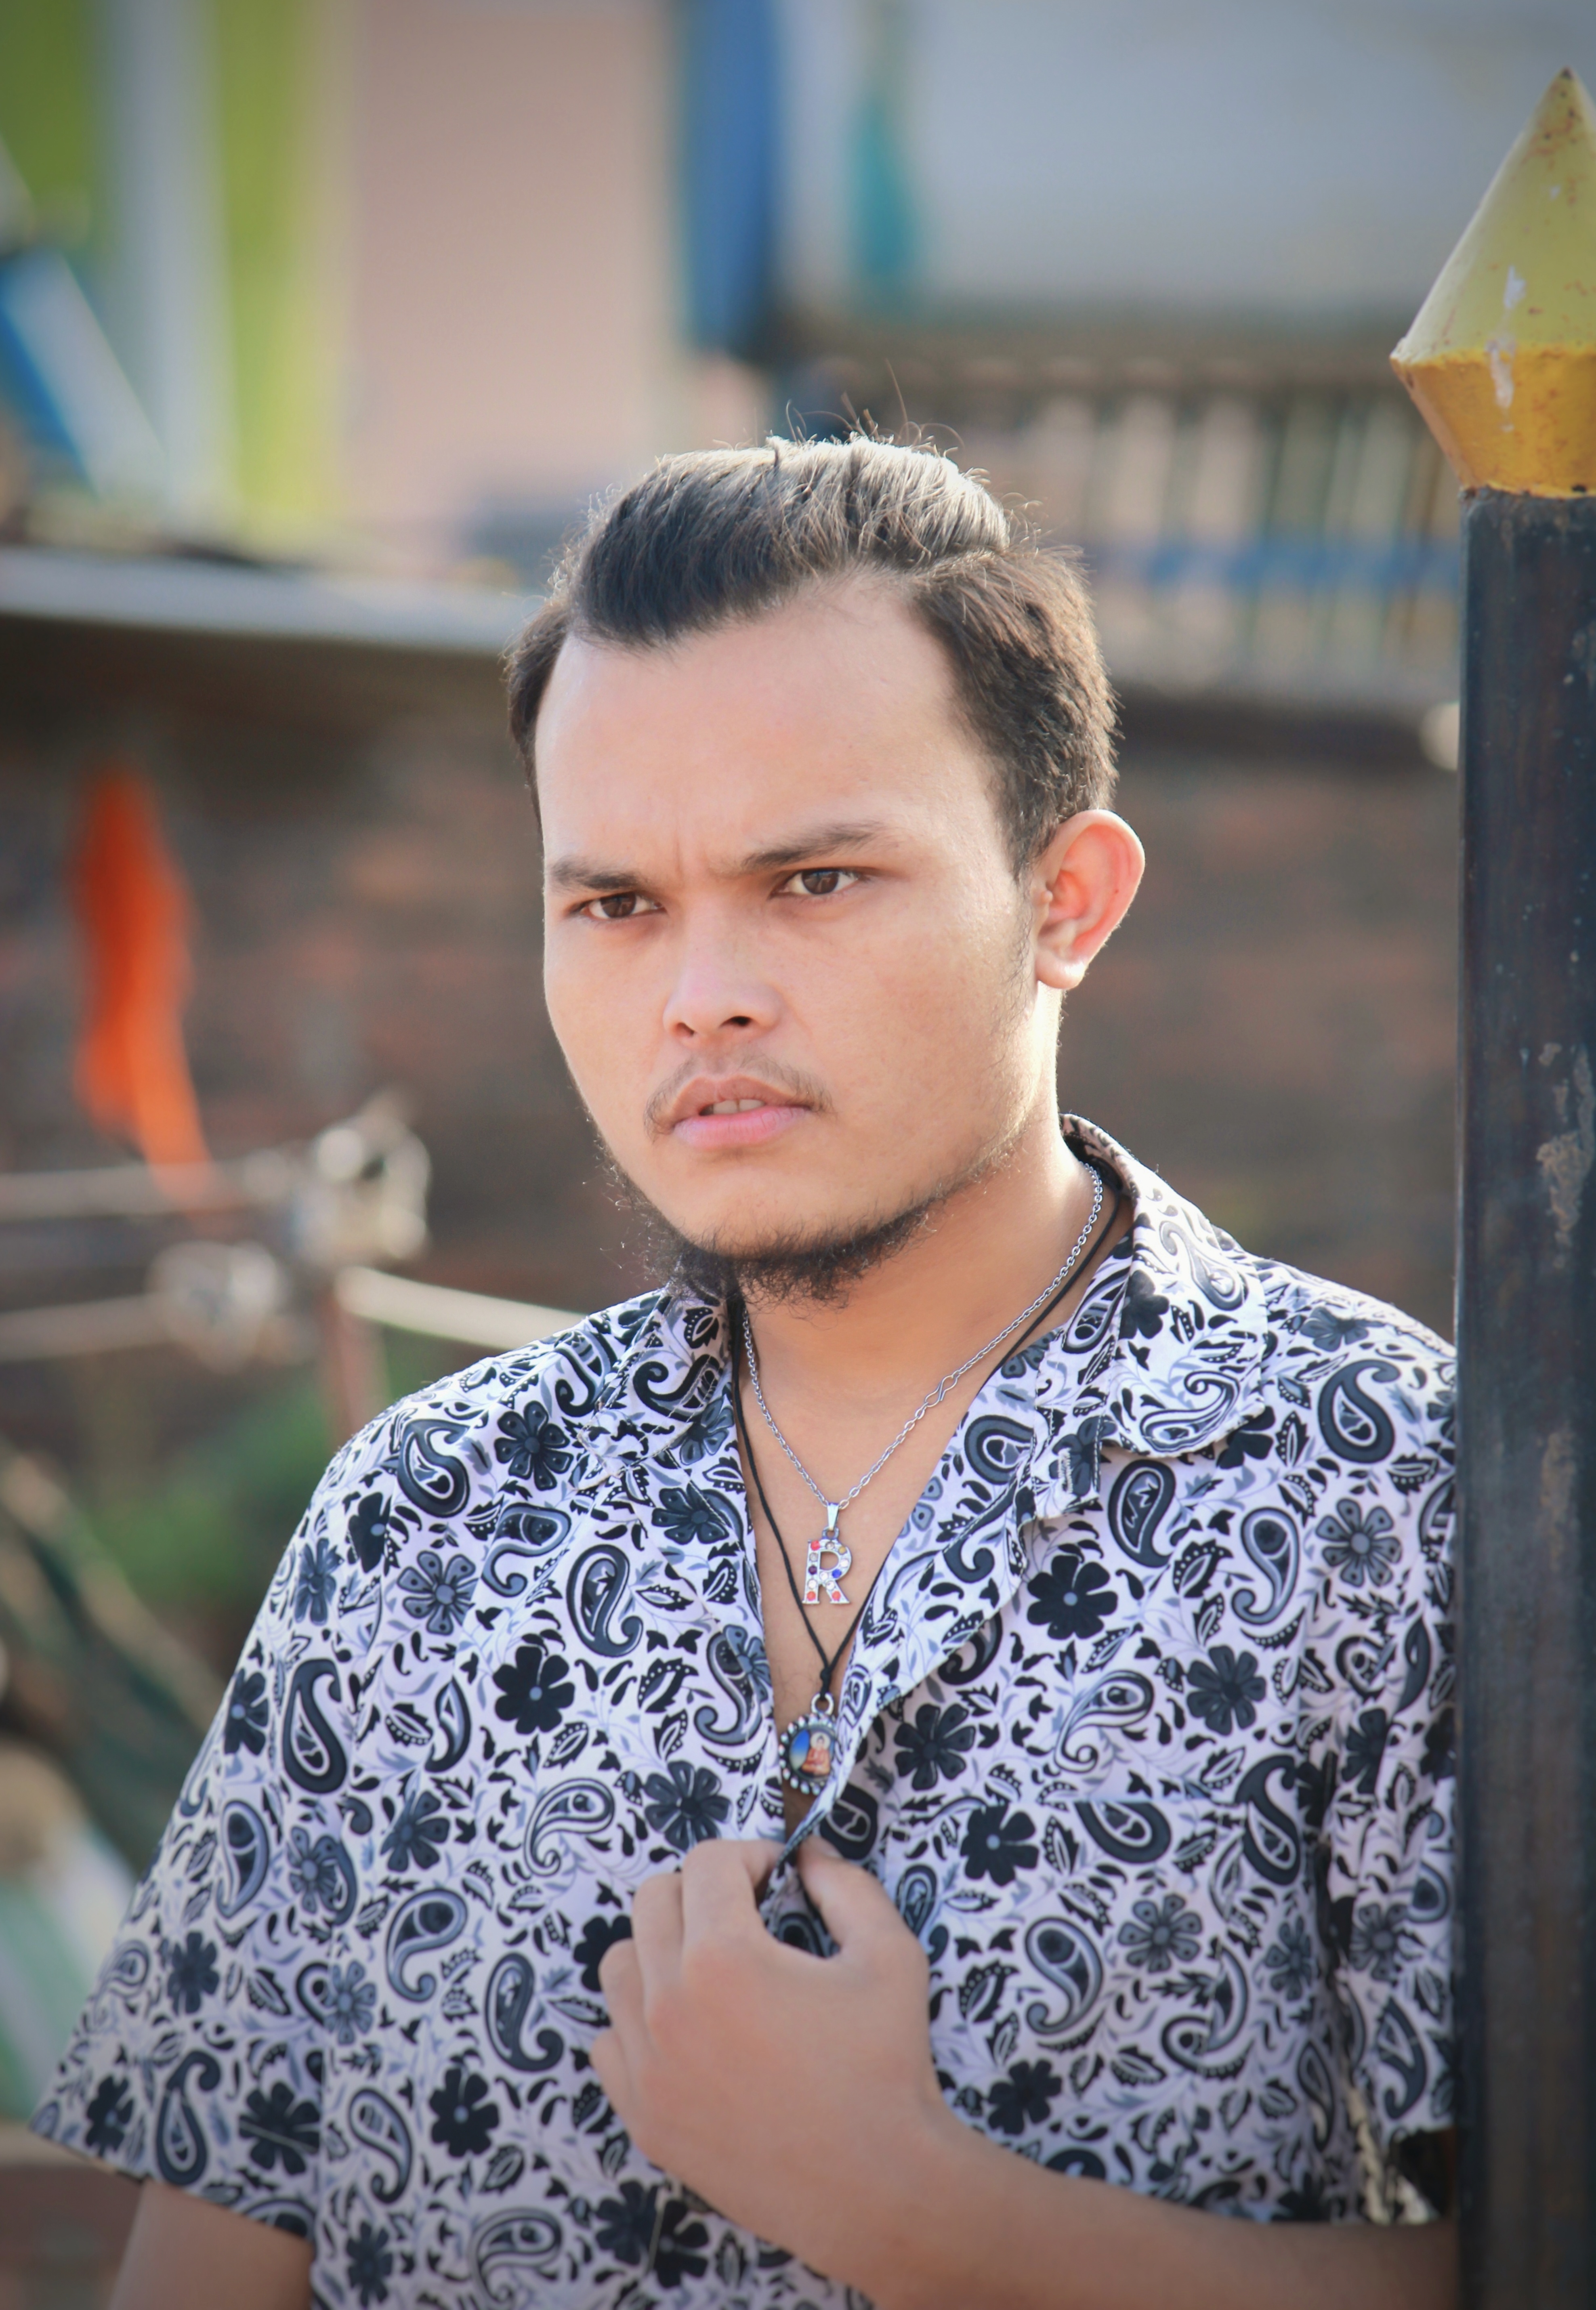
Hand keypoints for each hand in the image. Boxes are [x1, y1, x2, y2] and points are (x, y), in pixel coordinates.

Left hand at [591, 1836, 951, 2283]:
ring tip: (713, 1970)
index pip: (706, 1863)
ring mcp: (648, 2067)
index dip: (750, 1855)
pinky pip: (610, 2042)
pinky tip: (691, 2032)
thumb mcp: (889, 1955)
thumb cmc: (886, 2067)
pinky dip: (639, 2023)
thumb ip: (847, 1887)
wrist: (876, 2187)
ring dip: (661, 1950)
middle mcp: (669, 2005)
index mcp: (725, 1958)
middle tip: (746, 1912)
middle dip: (701, 1891)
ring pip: (619, 1967)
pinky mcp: (645, 2117)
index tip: (777, 1878)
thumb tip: (811, 1857)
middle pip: (652, 1901)